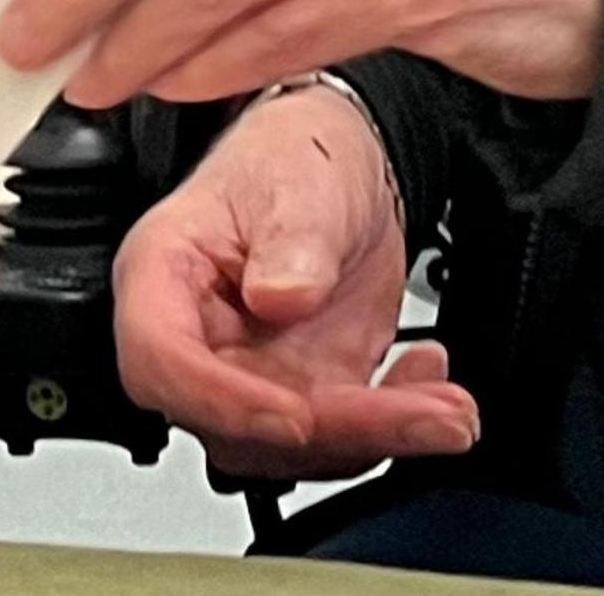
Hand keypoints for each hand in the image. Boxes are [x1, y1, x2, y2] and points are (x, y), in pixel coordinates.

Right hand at [115, 84, 475, 482]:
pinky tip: (429, 381)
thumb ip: (293, 239)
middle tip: (416, 414)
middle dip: (334, 432)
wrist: (342, 163)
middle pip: (236, 423)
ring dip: (377, 438)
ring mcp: (250, 372)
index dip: (219, 402)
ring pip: (295, 444)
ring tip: (445, 409)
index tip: (293, 415)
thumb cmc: (292, 158)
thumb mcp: (299, 180)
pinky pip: (342, 436)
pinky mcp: (304, 390)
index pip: (158, 358)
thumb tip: (281, 299)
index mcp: (163, 276)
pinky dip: (395, 425)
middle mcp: (198, 338)